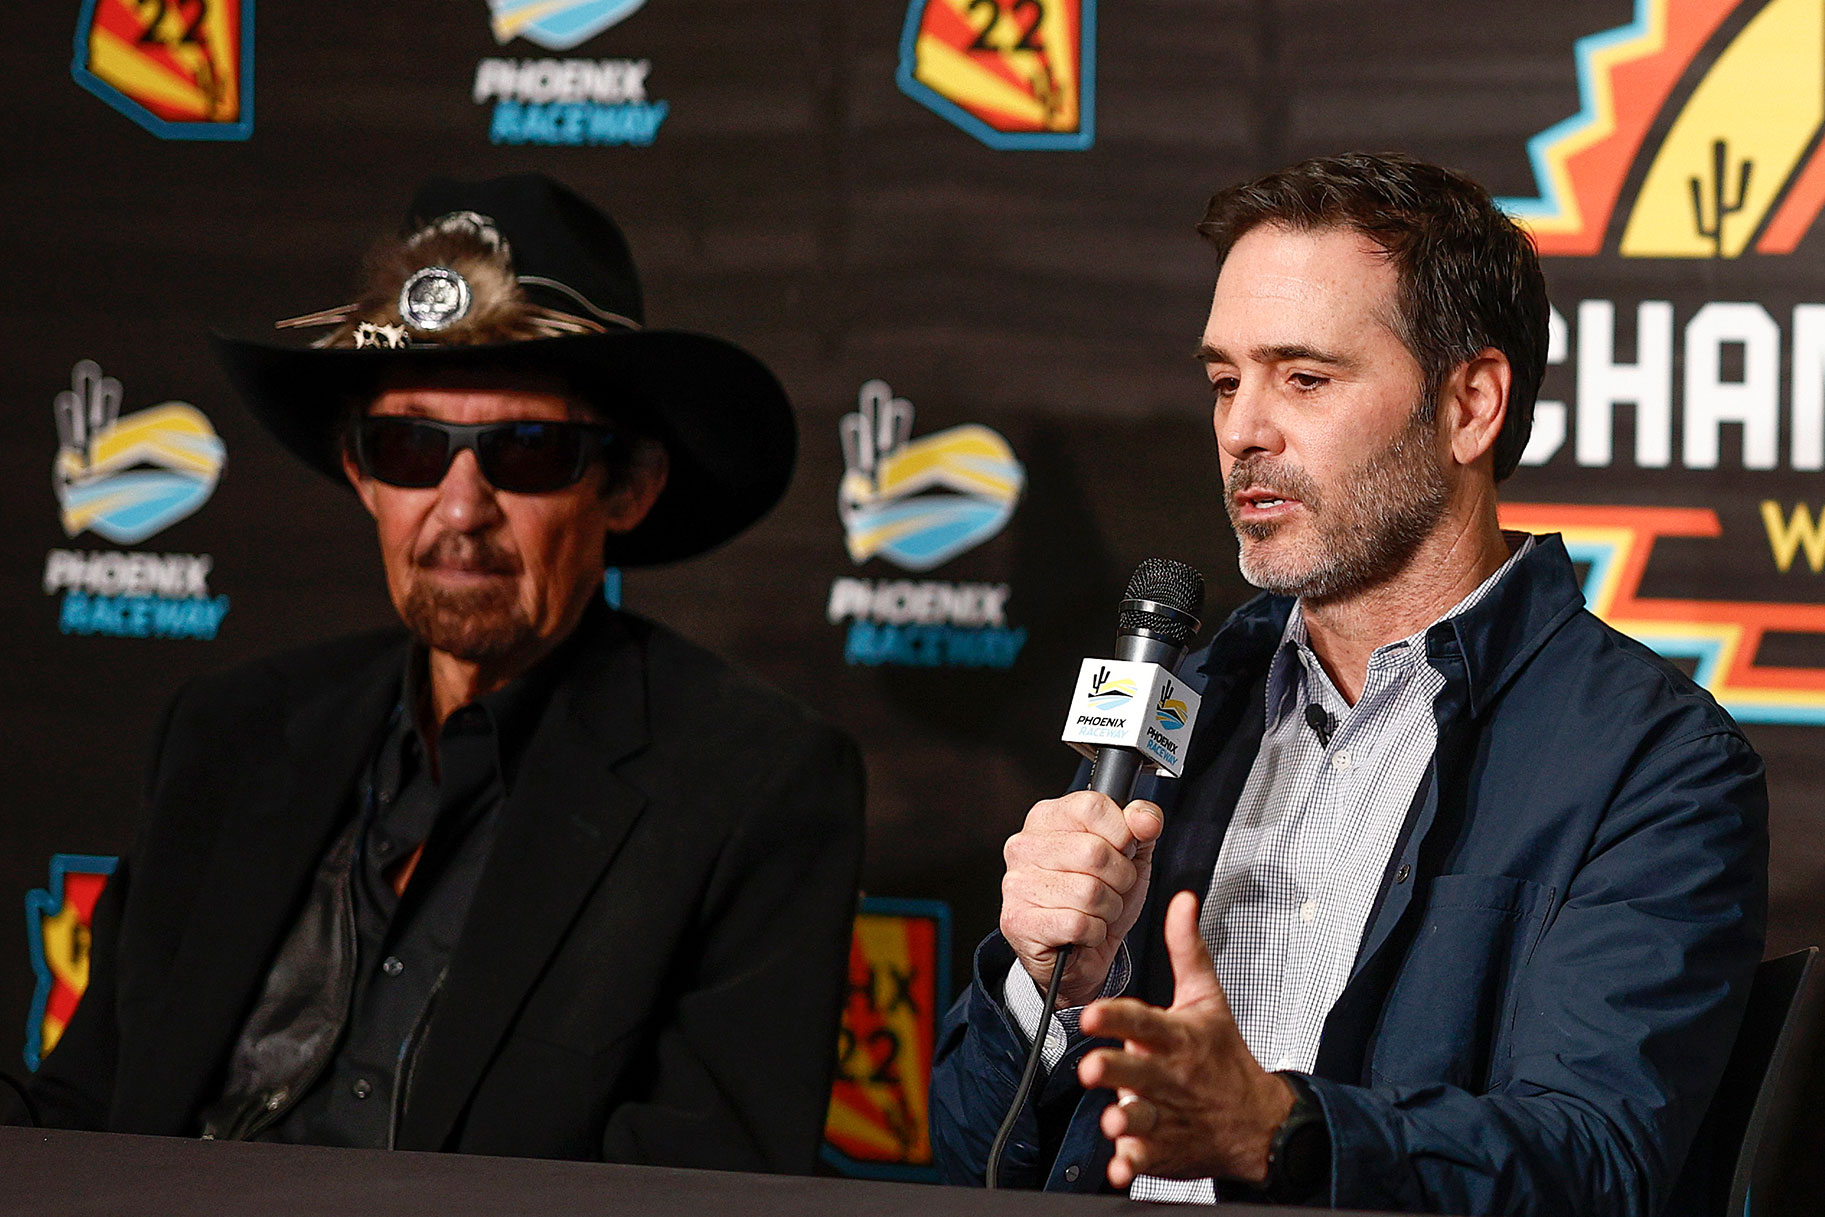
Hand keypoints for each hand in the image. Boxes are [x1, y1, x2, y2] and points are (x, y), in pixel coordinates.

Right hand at [999, 790, 1163, 1007]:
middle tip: (1112, 888)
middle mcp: (1024, 845)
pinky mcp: (1017, 921)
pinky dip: (1093, 932)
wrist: (1081, 953)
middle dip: (1120, 878)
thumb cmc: (1101, 896)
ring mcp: (1016, 883)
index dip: (1122, 833)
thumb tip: (1145, 818)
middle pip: (1095, 852)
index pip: (1093, 807)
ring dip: (1107, 909)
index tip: (1123, 850)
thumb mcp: (1130, 854)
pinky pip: (1077, 924)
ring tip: (1096, 911)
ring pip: (1089, 892)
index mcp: (1047, 817)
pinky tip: (1083, 930)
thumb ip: (1141, 826)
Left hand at [1078, 890, 1293, 1186]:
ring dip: (1126, 1120)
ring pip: (1142, 1117)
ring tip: (1113, 1120)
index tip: (1092, 1013)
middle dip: (1115, 1070)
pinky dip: (1132, 1164)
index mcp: (1177, 1038)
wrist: (1259, 1123)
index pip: (1144, 1021)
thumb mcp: (1208, 1000)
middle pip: (1138, 1071)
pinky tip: (1119, 1166)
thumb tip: (1181, 901)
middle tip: (1091, 1067)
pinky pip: (1145, 1158)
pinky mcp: (1164, 1148)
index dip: (1117, 1017)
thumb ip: (1187, 950)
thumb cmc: (1225, 1057)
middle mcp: (1170, 1076)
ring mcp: (1168, 1115)